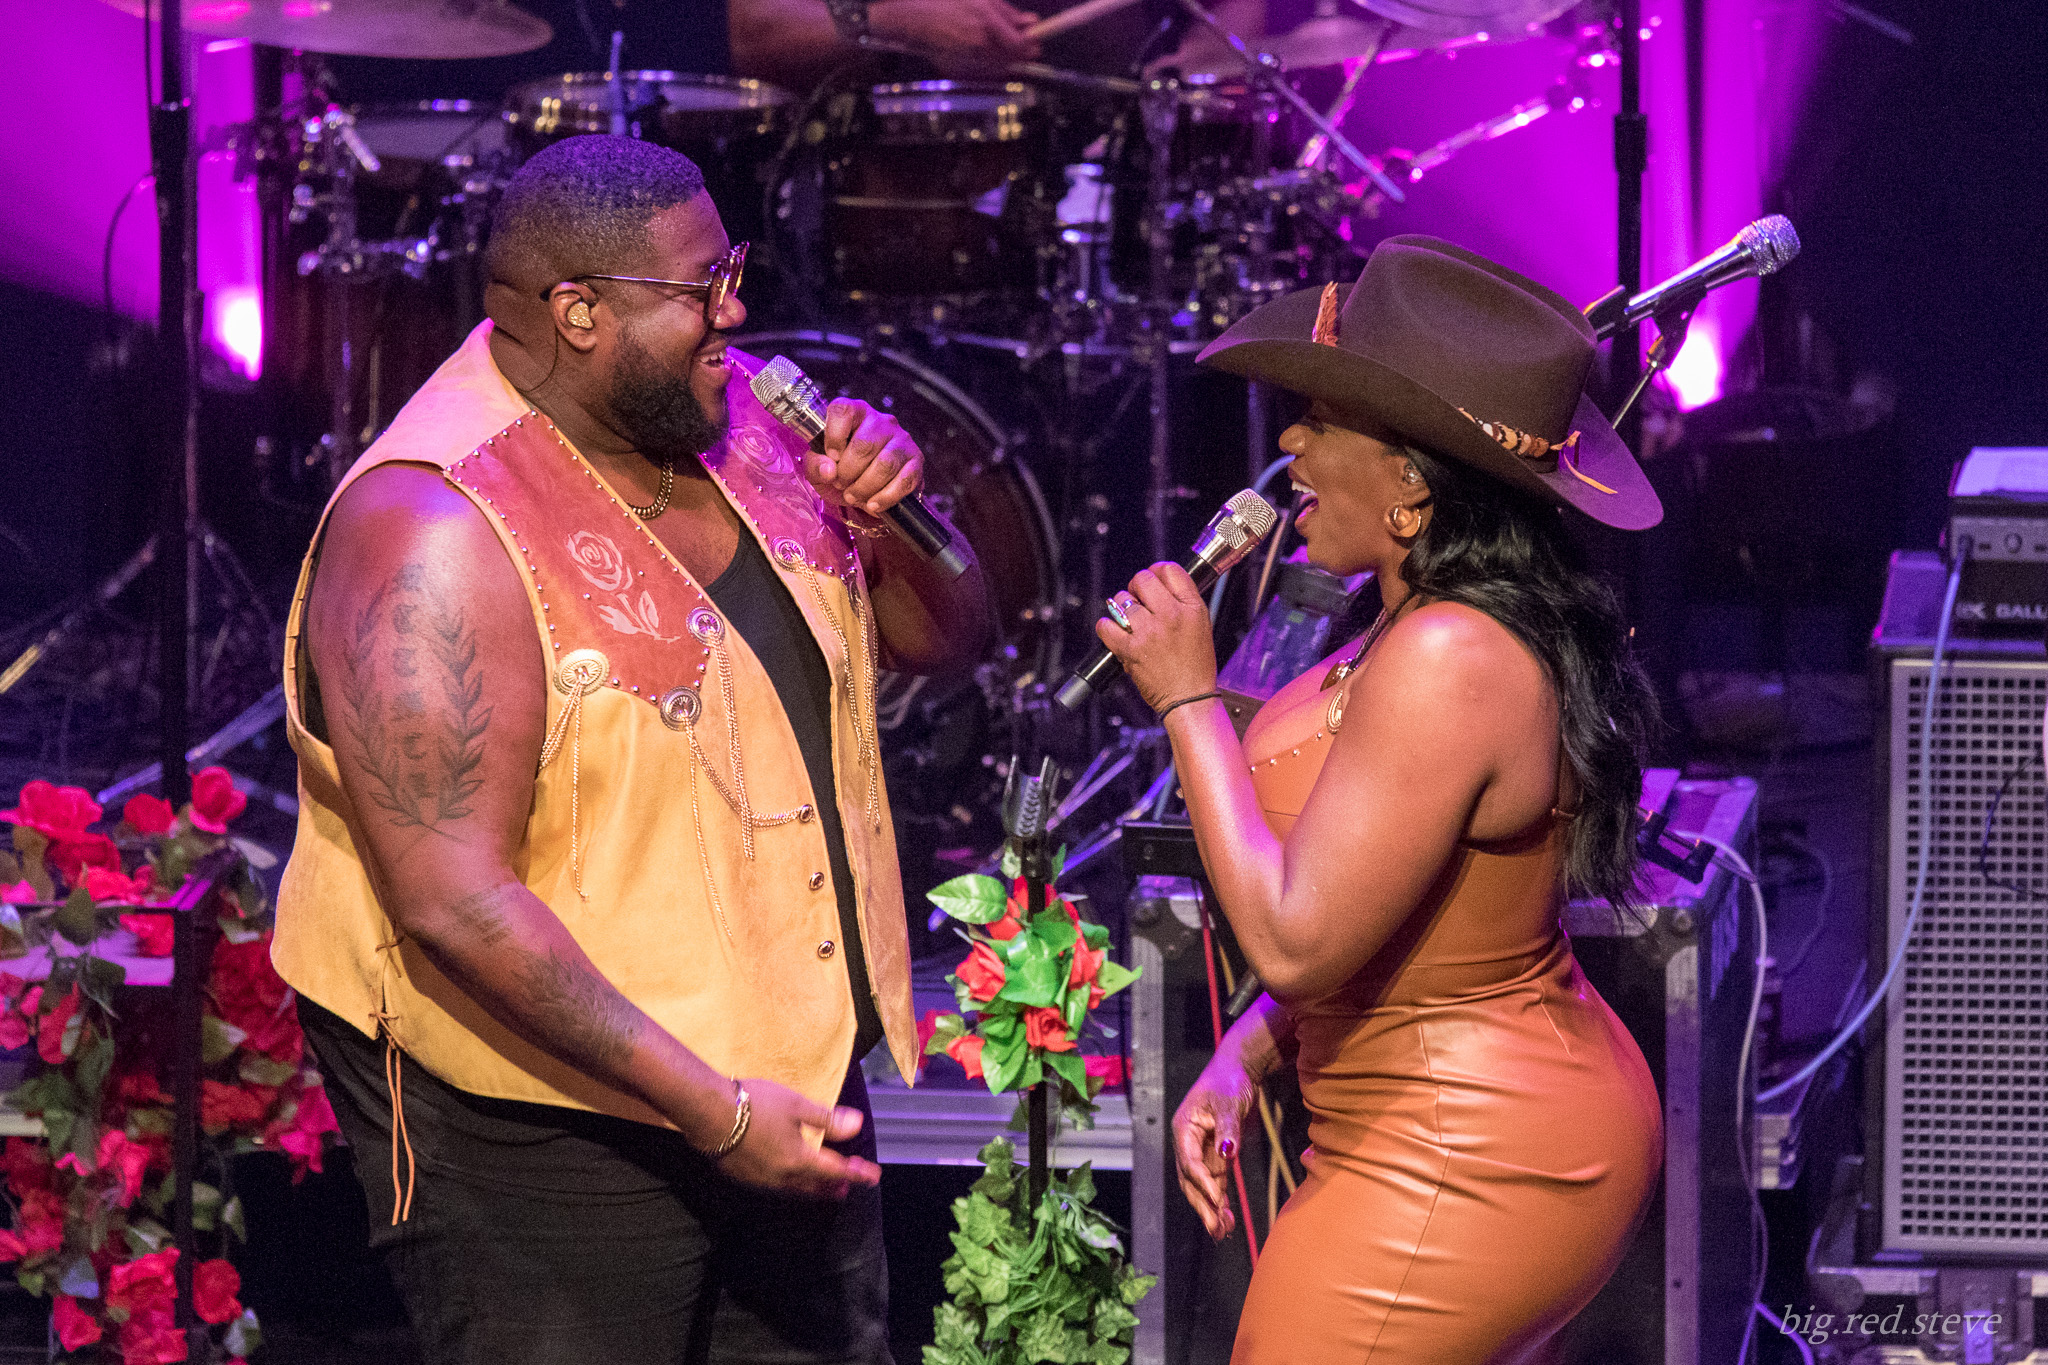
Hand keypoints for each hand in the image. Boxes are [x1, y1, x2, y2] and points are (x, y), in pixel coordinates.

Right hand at [714, 1077, 881, 1198]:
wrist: (708, 1113)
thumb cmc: (755, 1104)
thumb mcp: (798, 1106)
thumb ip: (827, 1119)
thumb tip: (857, 1126)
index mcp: (798, 1160)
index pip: (835, 1170)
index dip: (857, 1173)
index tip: (873, 1175)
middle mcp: (781, 1176)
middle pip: (814, 1187)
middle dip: (834, 1187)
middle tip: (847, 1188)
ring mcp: (760, 1179)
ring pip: (794, 1190)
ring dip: (812, 1189)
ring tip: (821, 1187)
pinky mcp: (743, 1176)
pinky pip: (774, 1186)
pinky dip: (790, 1185)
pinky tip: (787, 1177)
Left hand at [803, 399, 925, 518]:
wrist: (863, 490)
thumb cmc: (839, 470)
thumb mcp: (818, 468)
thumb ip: (816, 465)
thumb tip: (828, 470)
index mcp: (854, 412)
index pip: (842, 410)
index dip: (834, 435)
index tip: (831, 457)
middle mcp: (881, 421)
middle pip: (865, 445)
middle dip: (848, 471)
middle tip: (841, 484)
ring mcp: (902, 439)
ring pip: (886, 464)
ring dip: (865, 487)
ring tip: (854, 496)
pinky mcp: (917, 461)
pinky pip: (905, 480)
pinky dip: (886, 497)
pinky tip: (873, 504)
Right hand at [871, 0, 1041, 66]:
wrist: (915, 20)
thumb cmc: (948, 4)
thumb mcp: (982, 0)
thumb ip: (1008, 13)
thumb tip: (1031, 23)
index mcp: (985, 21)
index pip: (1018, 44)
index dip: (1030, 46)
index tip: (1035, 44)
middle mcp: (978, 42)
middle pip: (1012, 59)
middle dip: (1021, 55)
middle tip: (1027, 48)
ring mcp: (968, 58)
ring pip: (999, 67)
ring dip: (1007, 60)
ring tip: (1000, 47)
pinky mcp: (960, 69)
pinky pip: (984, 72)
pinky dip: (991, 65)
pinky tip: (986, 54)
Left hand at [1093, 563, 1219, 712]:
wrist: (1189, 698)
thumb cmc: (1195, 667)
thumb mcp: (1201, 626)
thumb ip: (1182, 602)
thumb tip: (1157, 584)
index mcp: (1192, 608)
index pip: (1170, 570)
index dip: (1157, 571)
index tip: (1152, 578)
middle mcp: (1171, 616)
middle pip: (1143, 579)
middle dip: (1136, 587)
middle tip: (1137, 599)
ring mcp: (1149, 632)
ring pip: (1121, 600)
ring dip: (1120, 607)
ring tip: (1128, 621)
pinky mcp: (1131, 649)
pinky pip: (1106, 625)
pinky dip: (1106, 627)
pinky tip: (1114, 631)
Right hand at [1172, 1050, 1259, 1239]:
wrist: (1238, 1071)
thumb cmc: (1229, 1081)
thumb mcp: (1229, 1102)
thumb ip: (1228, 1128)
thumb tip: (1227, 1153)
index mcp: (1184, 1129)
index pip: (1189, 1161)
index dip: (1202, 1182)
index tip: (1218, 1199)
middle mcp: (1188, 1143)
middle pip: (1191, 1181)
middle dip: (1203, 1206)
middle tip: (1216, 1229)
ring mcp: (1201, 1151)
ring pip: (1202, 1186)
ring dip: (1211, 1209)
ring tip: (1223, 1232)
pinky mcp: (1216, 1155)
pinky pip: (1215, 1182)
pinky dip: (1220, 1200)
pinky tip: (1227, 1219)